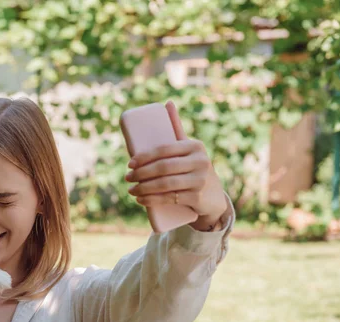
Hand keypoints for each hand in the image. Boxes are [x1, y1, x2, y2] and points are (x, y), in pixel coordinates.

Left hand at [125, 101, 227, 230]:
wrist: (212, 194)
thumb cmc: (193, 166)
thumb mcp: (187, 148)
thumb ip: (177, 127)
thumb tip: (168, 102)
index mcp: (195, 146)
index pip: (164, 150)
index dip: (144, 157)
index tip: (130, 164)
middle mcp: (200, 162)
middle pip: (163, 168)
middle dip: (141, 174)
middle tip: (128, 178)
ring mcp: (200, 180)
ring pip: (165, 184)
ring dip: (144, 188)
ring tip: (131, 190)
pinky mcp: (197, 198)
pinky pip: (171, 199)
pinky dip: (152, 200)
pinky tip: (141, 200)